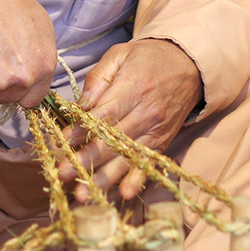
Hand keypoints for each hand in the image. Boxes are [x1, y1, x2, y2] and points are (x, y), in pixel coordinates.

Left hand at [58, 38, 202, 200]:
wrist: (187, 64)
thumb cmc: (146, 59)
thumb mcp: (120, 55)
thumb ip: (98, 78)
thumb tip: (81, 105)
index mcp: (133, 87)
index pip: (105, 114)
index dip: (83, 130)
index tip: (62, 142)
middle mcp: (146, 112)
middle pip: (113, 141)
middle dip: (86, 160)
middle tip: (62, 174)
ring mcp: (156, 130)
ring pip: (127, 157)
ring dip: (104, 178)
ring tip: (83, 194)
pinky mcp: (162, 141)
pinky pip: (148, 163)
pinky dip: (137, 180)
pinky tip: (123, 194)